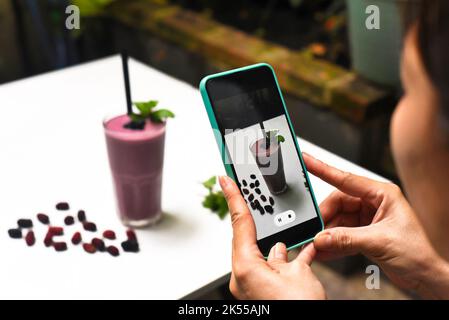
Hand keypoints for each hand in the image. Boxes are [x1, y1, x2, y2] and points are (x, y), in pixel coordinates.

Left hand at [219, 175, 325, 299]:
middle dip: (255, 217)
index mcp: (246, 269)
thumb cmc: (299, 310)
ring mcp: (258, 285)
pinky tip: (301, 248)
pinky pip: (278, 267)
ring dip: (277, 239)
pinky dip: (288, 257)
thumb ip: (289, 257)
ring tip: (286, 223)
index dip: (233, 197)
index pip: (239, 224)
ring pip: (266, 252)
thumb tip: (284, 250)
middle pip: (250, 237)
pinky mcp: (270, 291)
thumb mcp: (297, 277)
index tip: (224, 180)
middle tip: (250, 192)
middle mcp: (247, 277)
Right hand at [303, 153, 448, 298]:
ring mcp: (368, 218)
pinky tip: (324, 251)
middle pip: (338, 203)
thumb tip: (321, 237)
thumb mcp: (378, 242)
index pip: (345, 179)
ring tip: (317, 244)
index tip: (306, 161)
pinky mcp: (364, 233)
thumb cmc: (416, 253)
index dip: (322, 169)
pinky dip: (332, 243)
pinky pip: (341, 233)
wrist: (425, 276)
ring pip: (337, 220)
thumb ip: (346, 239)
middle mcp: (374, 202)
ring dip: (327, 233)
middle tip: (313, 230)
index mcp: (382, 194)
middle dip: (324, 218)